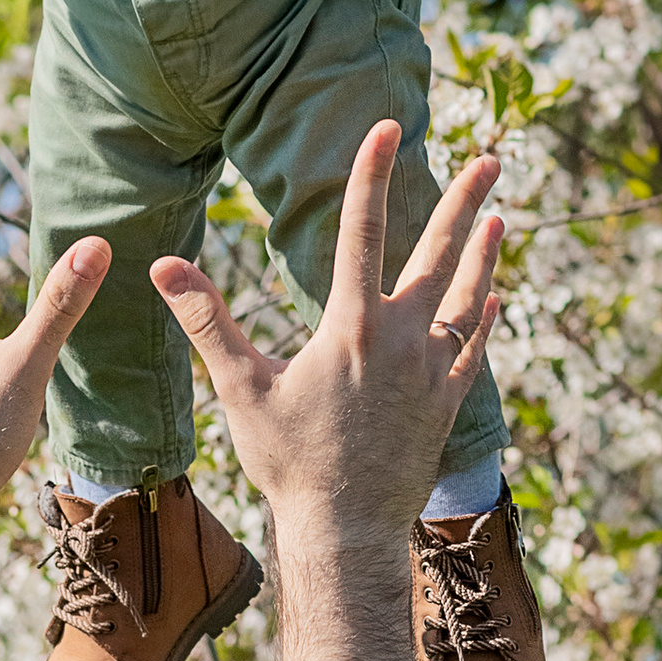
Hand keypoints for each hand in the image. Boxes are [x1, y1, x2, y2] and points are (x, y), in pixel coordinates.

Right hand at [150, 122, 501, 660]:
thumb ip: (206, 319)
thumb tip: (162, 265)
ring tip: (499, 218)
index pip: (362, 231)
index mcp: (352, 327)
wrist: (345, 532)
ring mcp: (432, 371)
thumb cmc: (287, 463)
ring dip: (485, 255)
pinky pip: (473, 349)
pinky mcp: (447, 404)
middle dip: (463, 201)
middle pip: (438, 253)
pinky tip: (496, 297)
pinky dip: (485, 318)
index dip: (371, 174)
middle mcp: (402, 340)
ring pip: (468, 297)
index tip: (386, 128)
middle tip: (492, 158)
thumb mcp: (240, 388)